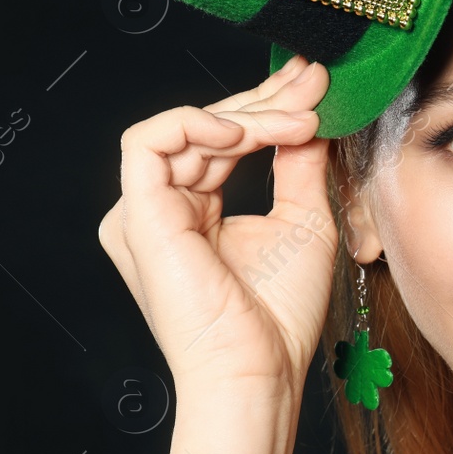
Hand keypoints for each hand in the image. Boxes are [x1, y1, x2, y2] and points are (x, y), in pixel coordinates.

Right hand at [98, 54, 337, 417]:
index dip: (268, 104)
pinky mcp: (136, 215)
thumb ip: (300, 163)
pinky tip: (247, 133)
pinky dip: (198, 125)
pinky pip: (150, 142)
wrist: (258, 369)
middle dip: (265, 99)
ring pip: (186, 128)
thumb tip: (310, 112)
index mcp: (192, 210)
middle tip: (315, 84)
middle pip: (207, 127)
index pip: (224, 138)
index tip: (316, 85)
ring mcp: (143, 211)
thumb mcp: (303, 219)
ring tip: (300, 121)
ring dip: (249, 115)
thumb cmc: (279, 316)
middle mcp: (161, 207)